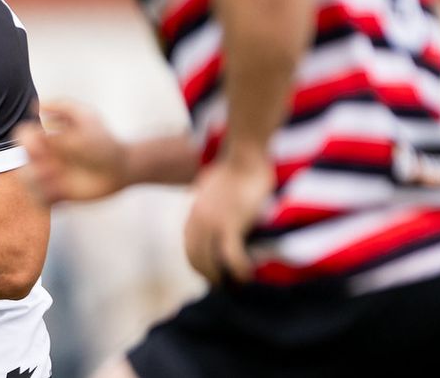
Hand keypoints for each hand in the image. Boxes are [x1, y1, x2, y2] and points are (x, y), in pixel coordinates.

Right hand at [15, 101, 130, 203]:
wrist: (122, 166)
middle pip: (19, 161)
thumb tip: (36, 106)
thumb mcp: (87, 117)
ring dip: (36, 181)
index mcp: (48, 139)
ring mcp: (52, 177)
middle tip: (52, 166)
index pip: (22, 136)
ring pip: (26, 182)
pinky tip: (61, 192)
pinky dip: (44, 197)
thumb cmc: (105, 140)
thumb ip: (63, 107)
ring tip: (57, 180)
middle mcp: (46, 158)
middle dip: (31, 164)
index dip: (25, 139)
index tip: (42, 143)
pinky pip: (40, 200)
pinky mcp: (60, 195)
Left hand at [183, 149, 274, 283]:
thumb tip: (216, 206)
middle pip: (197, 259)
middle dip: (211, 276)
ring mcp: (213, 223)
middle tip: (229, 286)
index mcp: (194, 214)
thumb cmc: (235, 167)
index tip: (215, 275)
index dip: (201, 266)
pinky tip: (249, 274)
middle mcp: (198, 221)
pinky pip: (231, 257)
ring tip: (239, 284)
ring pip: (211, 262)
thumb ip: (211, 201)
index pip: (191, 249)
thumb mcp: (214, 187)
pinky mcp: (231, 223)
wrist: (244, 154)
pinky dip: (239, 269)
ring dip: (224, 277)